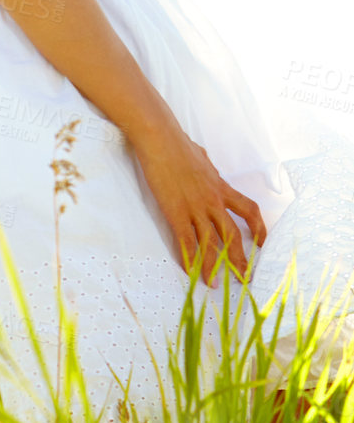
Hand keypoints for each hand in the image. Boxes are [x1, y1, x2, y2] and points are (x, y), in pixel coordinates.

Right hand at [128, 123, 266, 285]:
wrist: (160, 137)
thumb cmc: (177, 144)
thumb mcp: (202, 158)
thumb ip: (208, 170)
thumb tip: (206, 169)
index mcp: (221, 186)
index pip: (249, 210)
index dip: (259, 228)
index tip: (262, 243)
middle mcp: (213, 200)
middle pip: (234, 235)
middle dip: (240, 259)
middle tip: (245, 277)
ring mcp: (195, 207)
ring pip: (211, 243)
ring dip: (215, 266)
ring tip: (217, 285)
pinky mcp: (175, 211)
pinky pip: (186, 241)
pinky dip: (189, 259)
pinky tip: (190, 272)